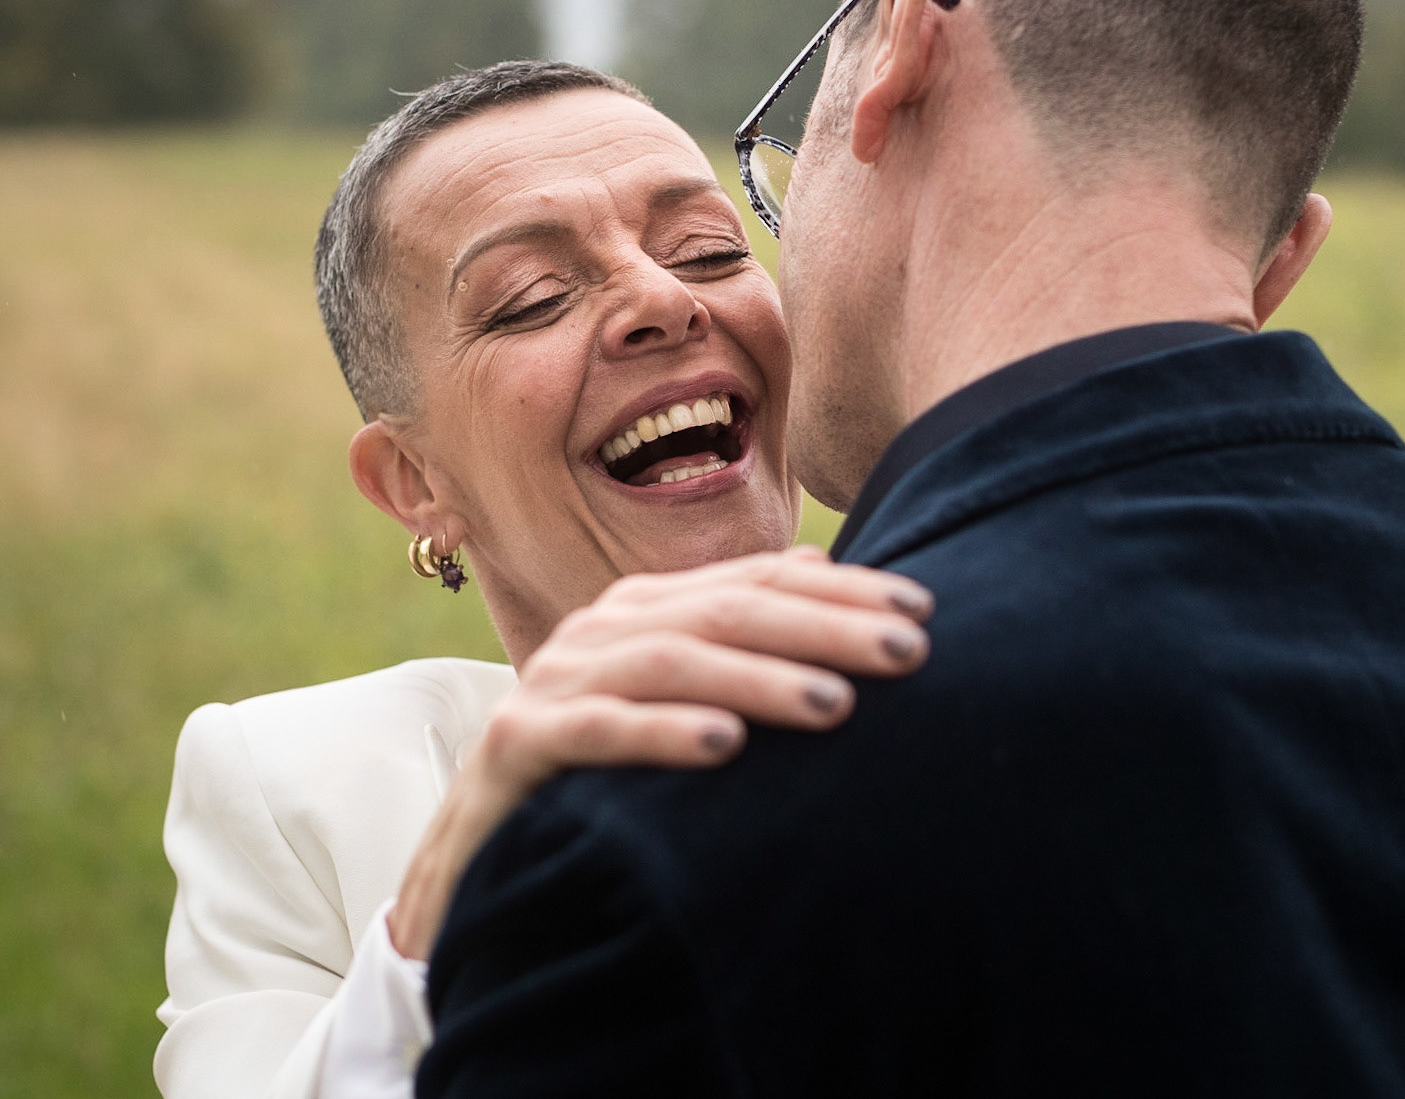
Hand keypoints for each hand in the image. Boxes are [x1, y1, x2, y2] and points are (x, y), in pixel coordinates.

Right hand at [386, 547, 932, 958]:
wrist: (480, 840)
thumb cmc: (599, 768)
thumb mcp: (674, 696)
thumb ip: (736, 635)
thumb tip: (817, 565)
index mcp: (647, 609)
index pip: (757, 582)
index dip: (841, 591)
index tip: (923, 611)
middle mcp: (602, 630)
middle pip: (725, 611)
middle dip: (824, 628)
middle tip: (908, 653)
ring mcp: (557, 681)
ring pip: (671, 662)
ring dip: (758, 680)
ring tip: (836, 705)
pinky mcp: (519, 742)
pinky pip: (599, 730)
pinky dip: (662, 733)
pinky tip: (725, 745)